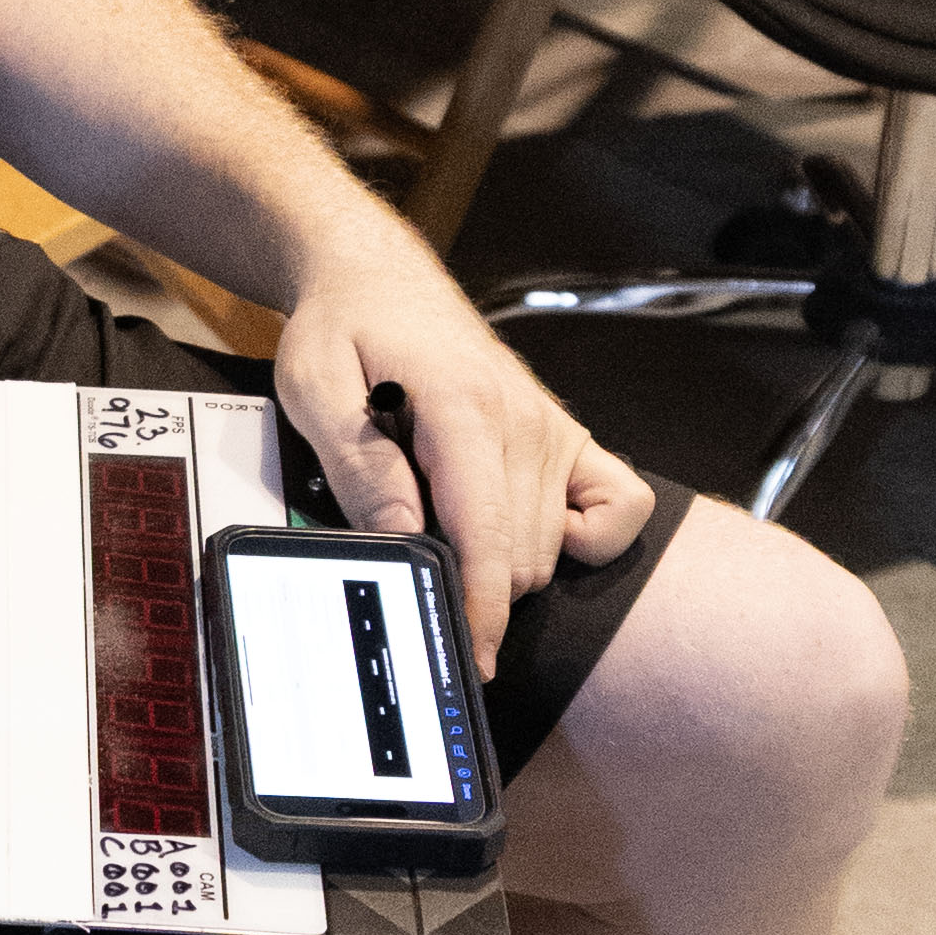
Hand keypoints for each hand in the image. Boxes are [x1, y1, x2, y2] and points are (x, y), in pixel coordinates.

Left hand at [270, 252, 653, 671]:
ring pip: (552, 545)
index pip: (487, 533)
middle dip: (476, 585)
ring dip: (506, 563)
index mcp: (462, 409)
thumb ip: (359, 462)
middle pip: (522, 555)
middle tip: (417, 563)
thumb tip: (400, 532)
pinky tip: (532, 530)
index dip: (482, 605)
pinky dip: (587, 536)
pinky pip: (620, 505)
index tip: (470, 653)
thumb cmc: (345, 330)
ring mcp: (551, 428)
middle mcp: (522, 420)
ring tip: (445, 526)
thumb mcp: (315, 387)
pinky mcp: (566, 434)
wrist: (379, 280)